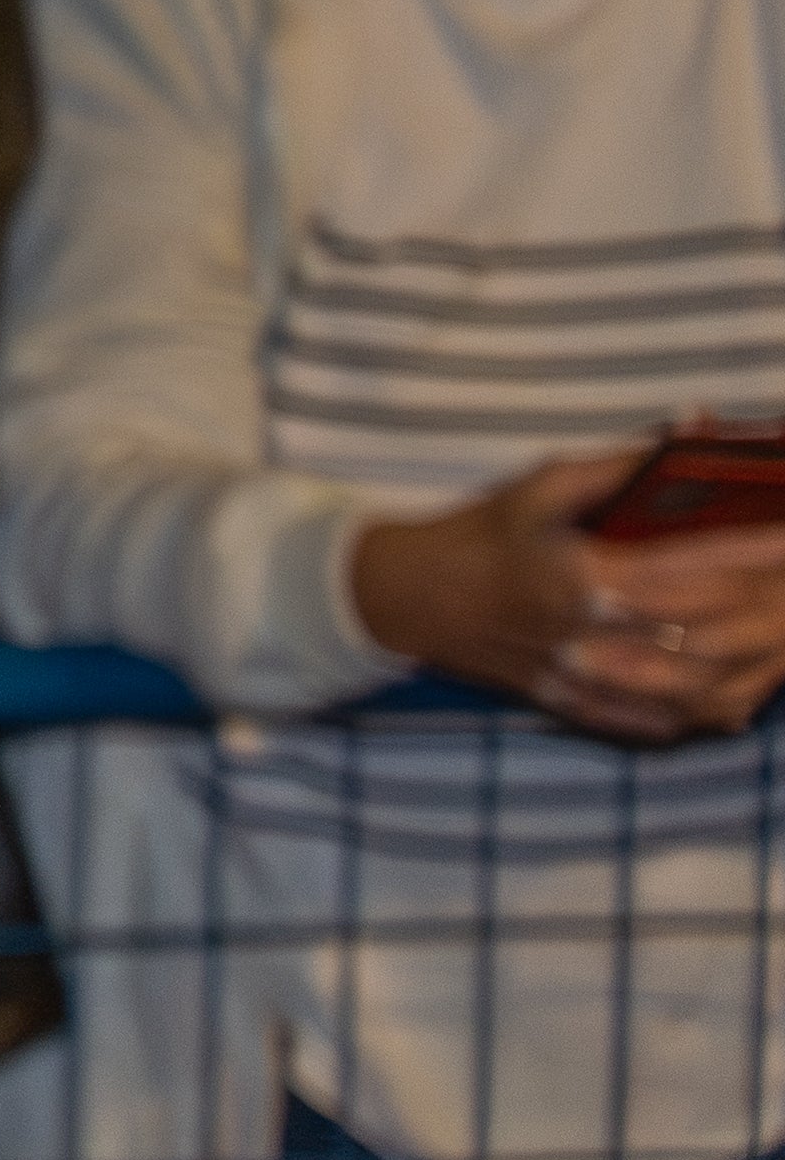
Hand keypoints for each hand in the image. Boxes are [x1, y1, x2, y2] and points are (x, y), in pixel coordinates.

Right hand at [354, 443, 763, 741]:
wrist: (412, 597)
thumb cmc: (479, 535)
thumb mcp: (540, 486)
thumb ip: (616, 465)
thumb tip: (688, 436)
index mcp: (583, 575)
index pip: (696, 566)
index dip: (755, 549)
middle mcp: (592, 636)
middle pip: (710, 631)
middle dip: (768, 604)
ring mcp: (588, 680)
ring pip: (697, 690)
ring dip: (752, 666)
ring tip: (784, 637)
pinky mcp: (582, 706)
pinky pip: (663, 724)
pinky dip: (712, 712)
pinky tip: (742, 693)